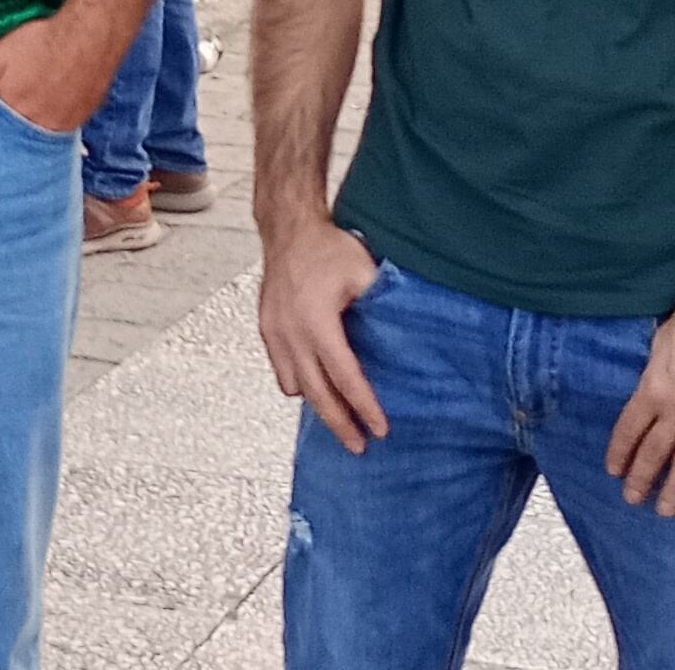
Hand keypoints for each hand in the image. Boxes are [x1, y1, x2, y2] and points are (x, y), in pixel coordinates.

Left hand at [0, 2, 126, 130]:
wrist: (95, 25)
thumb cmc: (41, 40)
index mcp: (22, 121)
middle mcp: (49, 129)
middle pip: (22, 140)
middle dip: (9, 136)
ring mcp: (73, 121)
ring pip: (45, 132)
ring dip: (32, 125)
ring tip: (22, 112)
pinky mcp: (90, 109)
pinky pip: (66, 121)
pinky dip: (54, 115)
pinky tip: (48, 99)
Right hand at [259, 218, 389, 450]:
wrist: (289, 229)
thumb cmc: (326, 247)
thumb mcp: (364, 272)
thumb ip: (381, 306)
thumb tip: (408, 335)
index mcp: (318, 322)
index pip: (345, 377)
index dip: (364, 407)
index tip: (380, 429)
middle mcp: (292, 334)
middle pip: (317, 394)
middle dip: (339, 424)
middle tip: (358, 446)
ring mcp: (275, 334)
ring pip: (296, 387)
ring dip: (318, 405)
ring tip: (340, 419)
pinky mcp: (267, 330)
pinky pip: (282, 371)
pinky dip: (299, 385)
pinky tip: (316, 388)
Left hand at [606, 279, 674, 516]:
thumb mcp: (660, 345)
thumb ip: (653, 376)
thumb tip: (648, 395)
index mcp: (653, 389)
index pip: (628, 431)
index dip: (619, 454)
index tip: (614, 471)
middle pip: (654, 454)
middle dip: (641, 480)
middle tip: (633, 499)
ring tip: (666, 510)